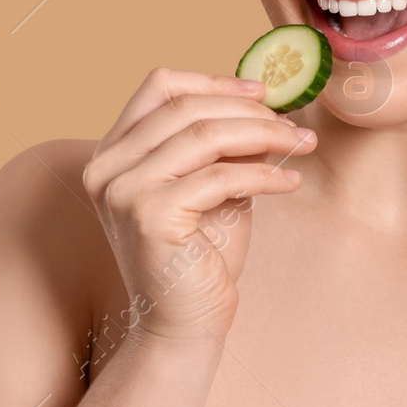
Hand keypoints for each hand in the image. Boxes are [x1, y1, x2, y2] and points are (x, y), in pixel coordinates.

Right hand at [81, 68, 316, 343]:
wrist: (185, 324)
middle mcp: (107, 166)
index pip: (158, 87)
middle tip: (291, 123)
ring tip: (299, 143)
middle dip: (247, 110)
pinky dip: (263, 174)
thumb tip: (263, 103)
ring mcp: (123, 190)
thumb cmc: (199, 256)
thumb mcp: (210, 184)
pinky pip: (219, 177)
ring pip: (205, 135)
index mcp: (114, 152)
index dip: (212, 81)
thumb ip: (221, 144)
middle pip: (185, 107)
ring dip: (263, 135)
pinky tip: (290, 180)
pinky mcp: (149, 215)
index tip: (260, 91)